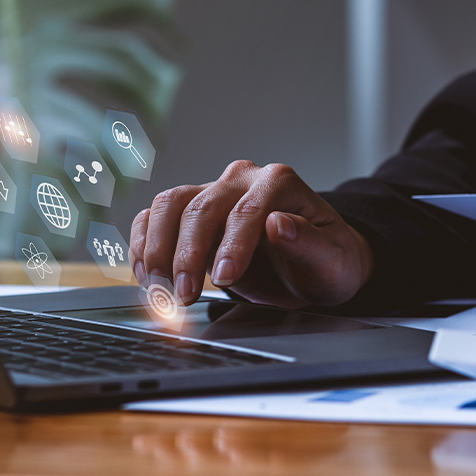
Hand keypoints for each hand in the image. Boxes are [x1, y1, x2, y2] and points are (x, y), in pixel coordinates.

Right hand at [131, 161, 374, 307]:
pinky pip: (155, 216)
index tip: (224, 278)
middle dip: (187, 255)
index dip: (232, 244)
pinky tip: (146, 274)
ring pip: (170, 205)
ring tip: (160, 289)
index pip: (247, 210)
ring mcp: (213, 191)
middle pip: (201, 207)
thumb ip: (309, 243)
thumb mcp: (332, 261)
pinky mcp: (191, 211)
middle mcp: (242, 180)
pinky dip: (143, 243)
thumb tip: (280, 223)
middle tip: (184, 296)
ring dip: (157, 249)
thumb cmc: (325, 262)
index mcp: (279, 183)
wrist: (310, 267)